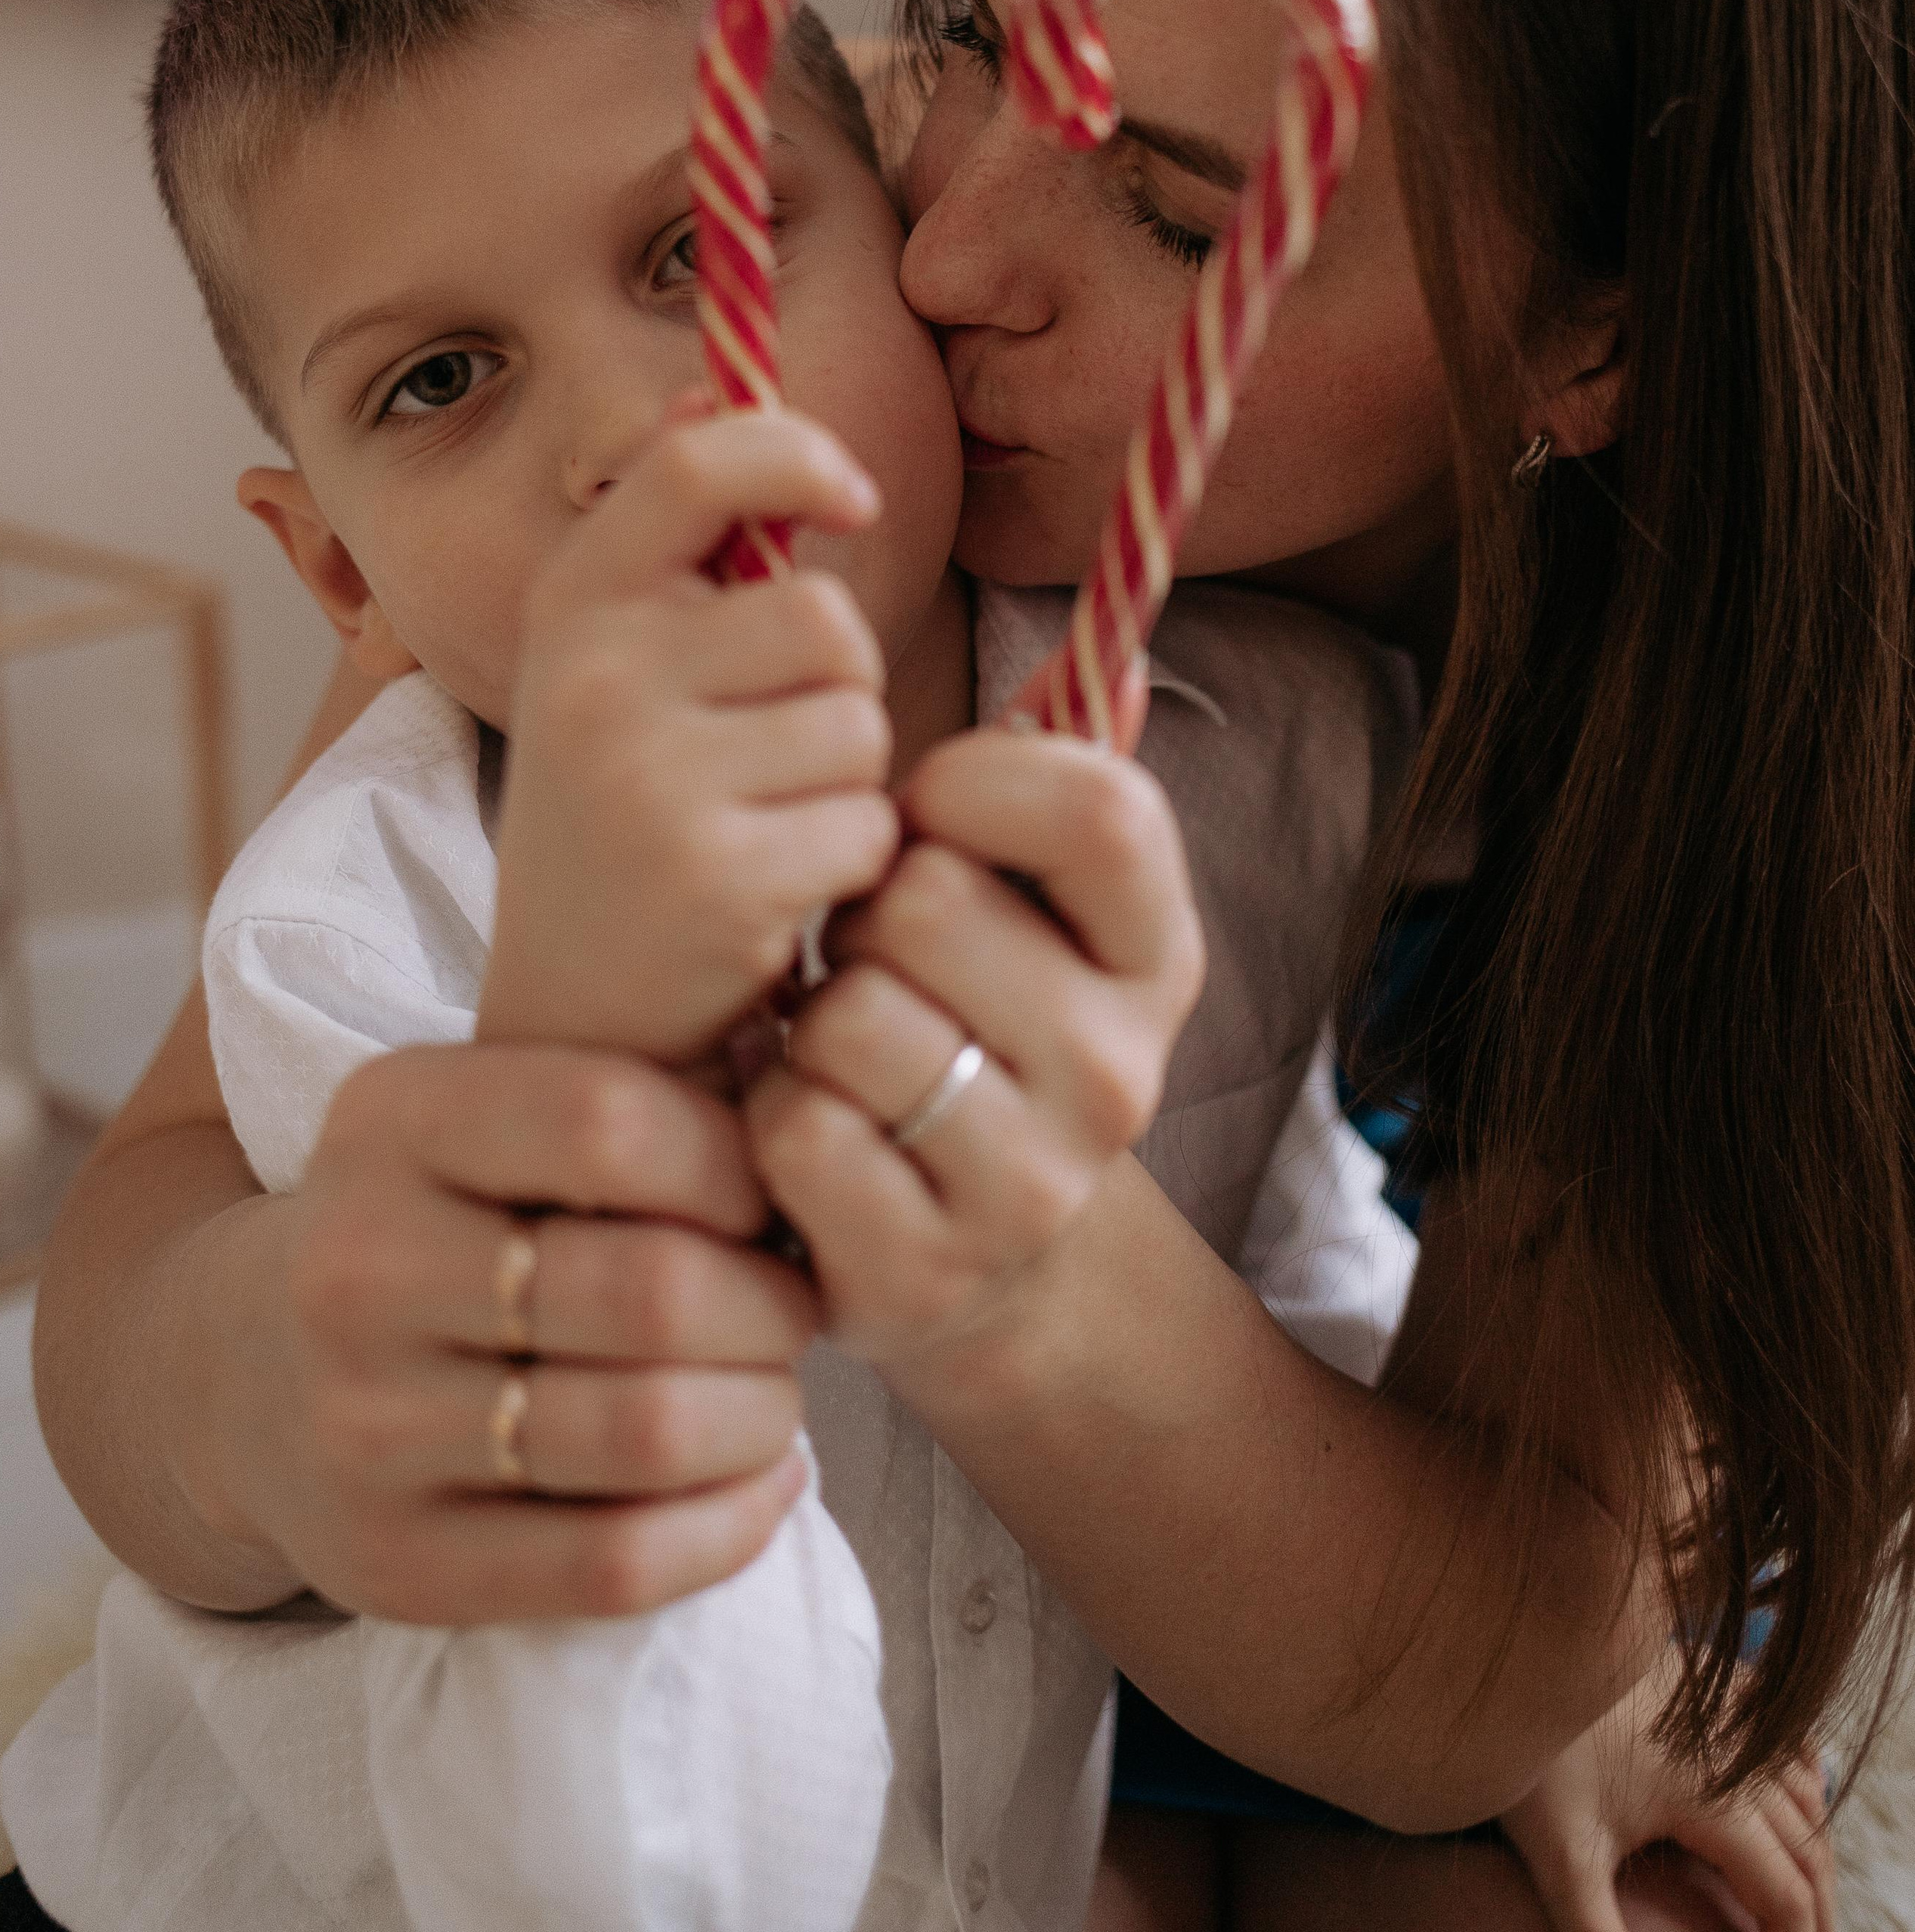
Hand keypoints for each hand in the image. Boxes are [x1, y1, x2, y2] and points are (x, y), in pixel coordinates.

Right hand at [200, 1039, 821, 1624]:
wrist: (238, 1369)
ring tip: (777, 1394)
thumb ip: (623, 1096)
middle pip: (653, 1289)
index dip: (737, 1163)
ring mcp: (365, 1426)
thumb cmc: (433, 1219)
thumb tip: (811, 1133)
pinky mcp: (395, 1564)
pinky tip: (761, 1486)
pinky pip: (613, 1564)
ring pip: (648, 1431)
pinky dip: (729, 1527)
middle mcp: (358, 1266)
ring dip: (764, 1417)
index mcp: (392, 1120)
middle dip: (774, 1305)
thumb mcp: (480, 1111)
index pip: (611, 1120)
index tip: (774, 1196)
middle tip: (800, 1308)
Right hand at [478, 404, 900, 1064]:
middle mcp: (593, 675)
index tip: (852, 496)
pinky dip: (849, 862)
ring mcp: (647, 776)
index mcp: (572, 603)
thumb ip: (673, 538)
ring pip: (855, 720)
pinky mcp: (712, 874)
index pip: (695, 461)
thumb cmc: (622, 816)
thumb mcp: (614, 664)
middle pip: (823, 617)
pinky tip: (776, 894)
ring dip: (846, 780)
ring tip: (764, 826)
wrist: (568, 1019)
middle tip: (771, 751)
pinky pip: (864, 823)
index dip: (795, 453)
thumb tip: (710, 378)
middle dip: (835, 683)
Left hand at [747, 723, 1204, 1365]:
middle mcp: (1119, 1072)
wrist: (985, 1253)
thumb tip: (1129, 658)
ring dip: (812, 1021)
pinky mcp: (927, 1272)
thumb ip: (1053, 784)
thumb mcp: (1042, 903)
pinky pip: (799, 1132)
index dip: (976, 783)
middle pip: (929, 903)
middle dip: (865, 914)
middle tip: (874, 960)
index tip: (931, 819)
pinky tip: (814, 1130)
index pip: (1097, 808)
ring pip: (853, 1020)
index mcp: (1158, 955)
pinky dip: (773, 1119)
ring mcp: (1031, 1185)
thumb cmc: (977, 1015)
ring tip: (841, 1047)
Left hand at [1500, 1670, 1835, 1931]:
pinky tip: (1787, 1811)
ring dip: (1814, 1858)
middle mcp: (1737, 1750)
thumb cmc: (1534, 1756)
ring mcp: (1728, 1710)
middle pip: (1809, 1853)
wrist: (1513, 1654)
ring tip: (1801, 1911)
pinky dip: (1801, 1784)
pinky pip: (1783, 1738)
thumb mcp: (1560, 1857)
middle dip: (1816, 1922)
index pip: (1785, 1897)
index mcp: (1715, 1798)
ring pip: (1805, 1796)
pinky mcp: (1709, 1682)